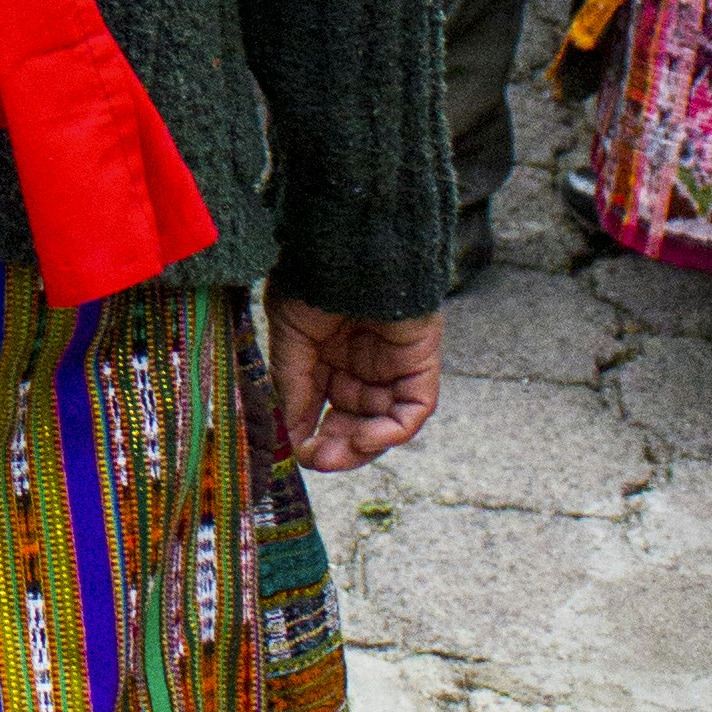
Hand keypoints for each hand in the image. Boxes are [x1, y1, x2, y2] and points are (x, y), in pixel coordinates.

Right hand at [268, 294, 442, 466]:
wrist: (351, 249)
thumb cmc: (315, 281)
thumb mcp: (290, 338)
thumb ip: (294, 387)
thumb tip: (291, 436)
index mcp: (328, 354)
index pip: (324, 406)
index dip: (312, 432)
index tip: (298, 453)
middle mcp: (362, 363)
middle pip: (355, 420)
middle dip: (338, 446)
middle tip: (319, 462)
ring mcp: (393, 364)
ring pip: (383, 421)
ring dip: (363, 444)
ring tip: (337, 453)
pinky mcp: (420, 362)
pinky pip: (413, 407)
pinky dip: (393, 430)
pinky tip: (367, 439)